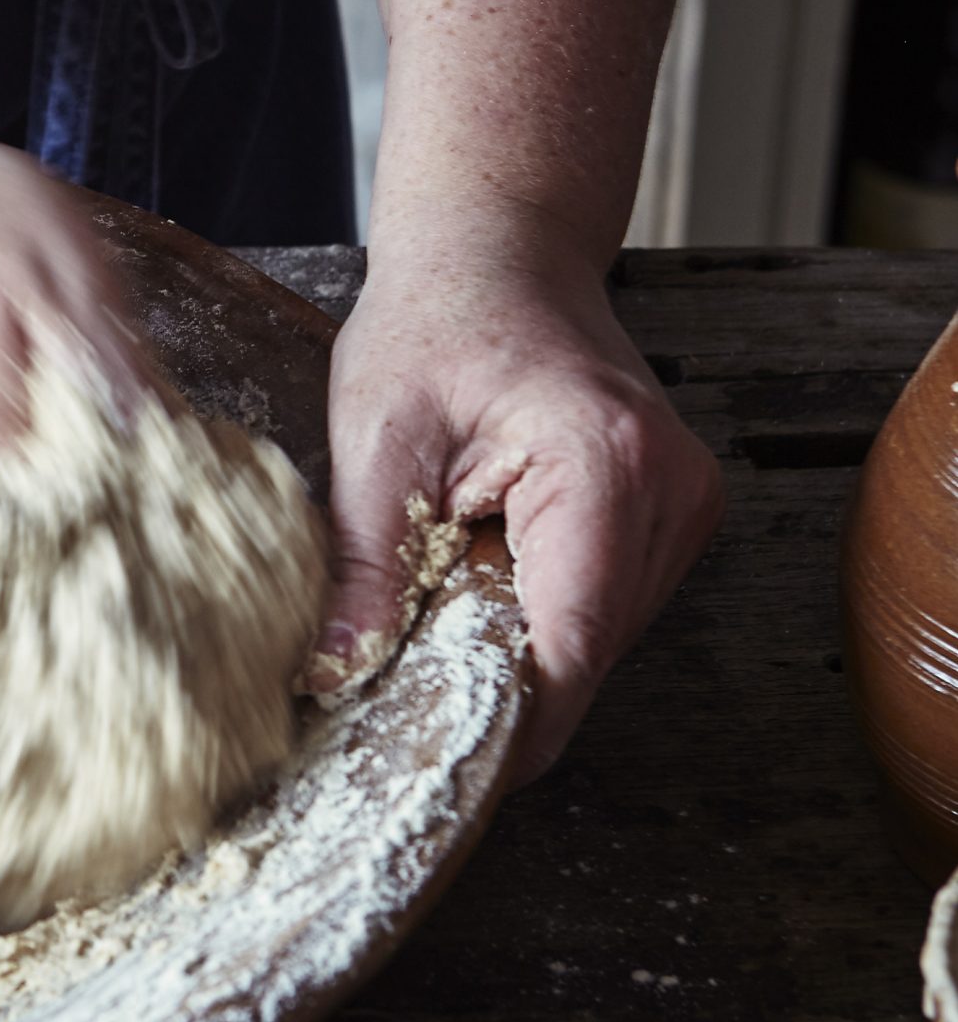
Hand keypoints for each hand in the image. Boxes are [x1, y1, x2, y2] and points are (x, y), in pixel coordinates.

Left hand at [319, 208, 721, 776]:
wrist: (497, 253)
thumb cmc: (435, 321)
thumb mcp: (375, 438)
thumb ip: (364, 563)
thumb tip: (335, 673)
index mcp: (604, 467)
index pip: (569, 647)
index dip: (507, 724)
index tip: (437, 769)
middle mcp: (669, 492)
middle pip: (588, 654)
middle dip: (500, 682)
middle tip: (402, 686)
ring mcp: (685, 504)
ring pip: (600, 639)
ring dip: (521, 643)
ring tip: (445, 591)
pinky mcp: (674, 513)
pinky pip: (607, 604)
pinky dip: (541, 608)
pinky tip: (486, 566)